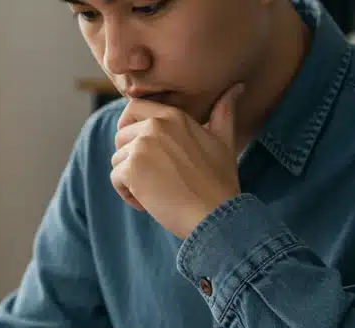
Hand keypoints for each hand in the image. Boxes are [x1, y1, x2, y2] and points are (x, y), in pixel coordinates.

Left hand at [112, 83, 244, 238]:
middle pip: (121, 136)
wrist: (215, 213)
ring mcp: (141, 146)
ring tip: (154, 193)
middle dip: (130, 158)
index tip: (136, 145)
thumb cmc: (220, 181)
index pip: (133, 107)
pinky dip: (127, 195)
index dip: (128, 126)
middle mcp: (154, 126)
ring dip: (130, 180)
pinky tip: (148, 203)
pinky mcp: (132, 169)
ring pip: (117, 160)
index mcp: (173, 116)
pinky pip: (116, 179)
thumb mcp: (224, 140)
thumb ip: (224, 112)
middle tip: (152, 178)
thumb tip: (238, 87)